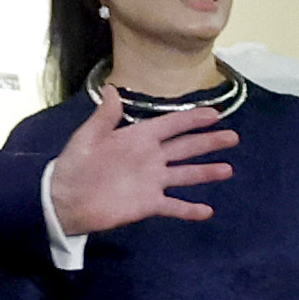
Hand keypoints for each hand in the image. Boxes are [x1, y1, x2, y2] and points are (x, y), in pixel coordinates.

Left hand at [50, 89, 233, 235]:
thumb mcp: (88, 136)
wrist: (65, 200)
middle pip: (186, 147)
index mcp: (138, 138)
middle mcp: (150, 158)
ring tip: (228, 169)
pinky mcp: (148, 204)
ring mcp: (152, 182)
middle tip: (233, 137)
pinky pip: (173, 206)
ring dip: (206, 172)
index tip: (215, 114)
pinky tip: (207, 211)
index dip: (193, 119)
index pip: (172, 125)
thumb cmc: (75, 165)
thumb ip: (105, 116)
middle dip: (209, 142)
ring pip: (185, 174)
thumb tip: (111, 88)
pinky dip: (190, 209)